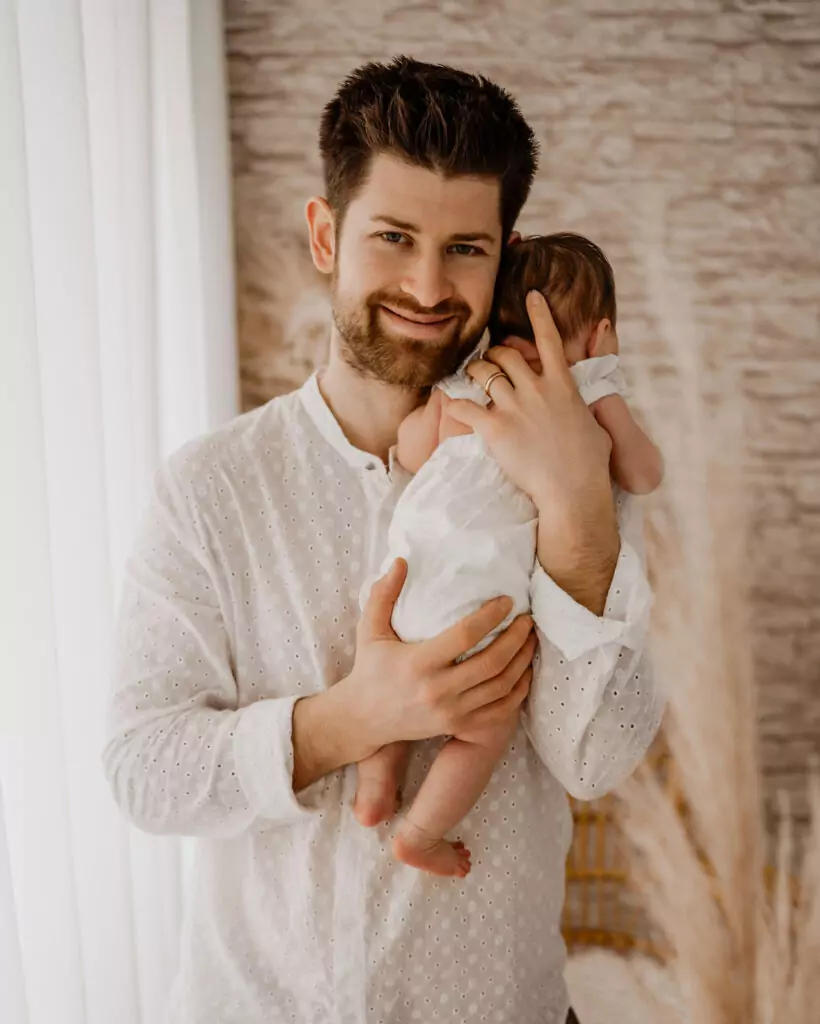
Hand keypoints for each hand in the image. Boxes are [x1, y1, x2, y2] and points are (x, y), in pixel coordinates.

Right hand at [337, 558, 535, 755]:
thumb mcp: (370, 630)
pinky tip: (524, 672)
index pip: (465, 635)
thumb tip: (401, 561)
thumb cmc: (370, 669)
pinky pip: (500, 711)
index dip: (491, 616)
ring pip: (501, 686)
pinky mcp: (459, 726)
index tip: (507, 601)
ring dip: (522, 661)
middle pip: (492, 662)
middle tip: (527, 619)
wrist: (364, 720)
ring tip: (530, 640)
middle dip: (516, 638)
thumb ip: (383, 594)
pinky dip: (518, 691)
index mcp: (419, 663)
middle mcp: (438, 690)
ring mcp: (451, 712)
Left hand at [446, 291, 613, 528]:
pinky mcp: (495, 428)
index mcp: (562, 385)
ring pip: (484, 374)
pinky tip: (449, 402)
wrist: (573, 489)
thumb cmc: (590, 463)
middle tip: (489, 362)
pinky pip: (464, 406)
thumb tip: (586, 403)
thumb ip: (585, 406)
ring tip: (469, 377)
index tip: (532, 295)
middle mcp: (537, 389)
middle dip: (494, 353)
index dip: (539, 314)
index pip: (549, 340)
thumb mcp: (596, 423)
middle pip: (507, 354)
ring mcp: (515, 407)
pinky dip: (454, 402)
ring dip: (474, 372)